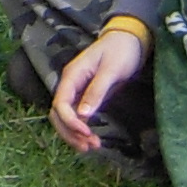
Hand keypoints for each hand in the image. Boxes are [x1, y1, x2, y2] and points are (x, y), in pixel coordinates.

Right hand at [49, 27, 149, 155]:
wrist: (129, 39)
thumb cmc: (121, 51)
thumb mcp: (111, 70)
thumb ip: (96, 91)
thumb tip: (84, 115)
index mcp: (72, 75)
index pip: (61, 103)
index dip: (70, 121)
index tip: (87, 133)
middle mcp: (70, 84)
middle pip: (58, 114)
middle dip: (70, 132)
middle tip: (89, 147)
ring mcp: (76, 90)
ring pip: (65, 117)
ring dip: (74, 134)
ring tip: (91, 147)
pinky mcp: (85, 96)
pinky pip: (76, 116)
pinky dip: (80, 129)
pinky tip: (91, 138)